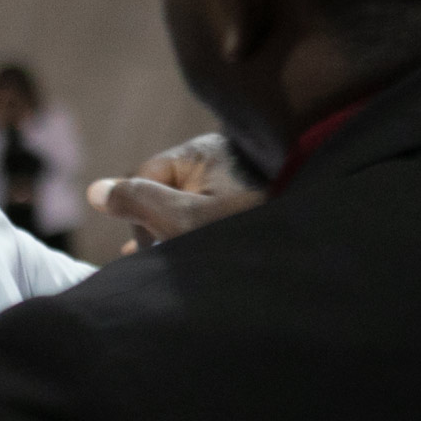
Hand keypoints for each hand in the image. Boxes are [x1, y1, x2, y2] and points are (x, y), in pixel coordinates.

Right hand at [88, 133, 264, 254]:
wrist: (326, 247)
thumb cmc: (255, 229)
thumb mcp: (187, 220)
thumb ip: (138, 202)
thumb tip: (94, 191)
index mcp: (204, 152)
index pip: (144, 178)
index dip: (135, 212)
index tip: (140, 249)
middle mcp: (224, 162)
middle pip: (165, 194)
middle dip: (155, 227)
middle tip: (157, 262)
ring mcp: (242, 184)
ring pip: (189, 211)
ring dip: (179, 238)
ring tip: (178, 268)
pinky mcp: (259, 207)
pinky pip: (215, 221)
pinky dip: (203, 242)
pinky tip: (199, 262)